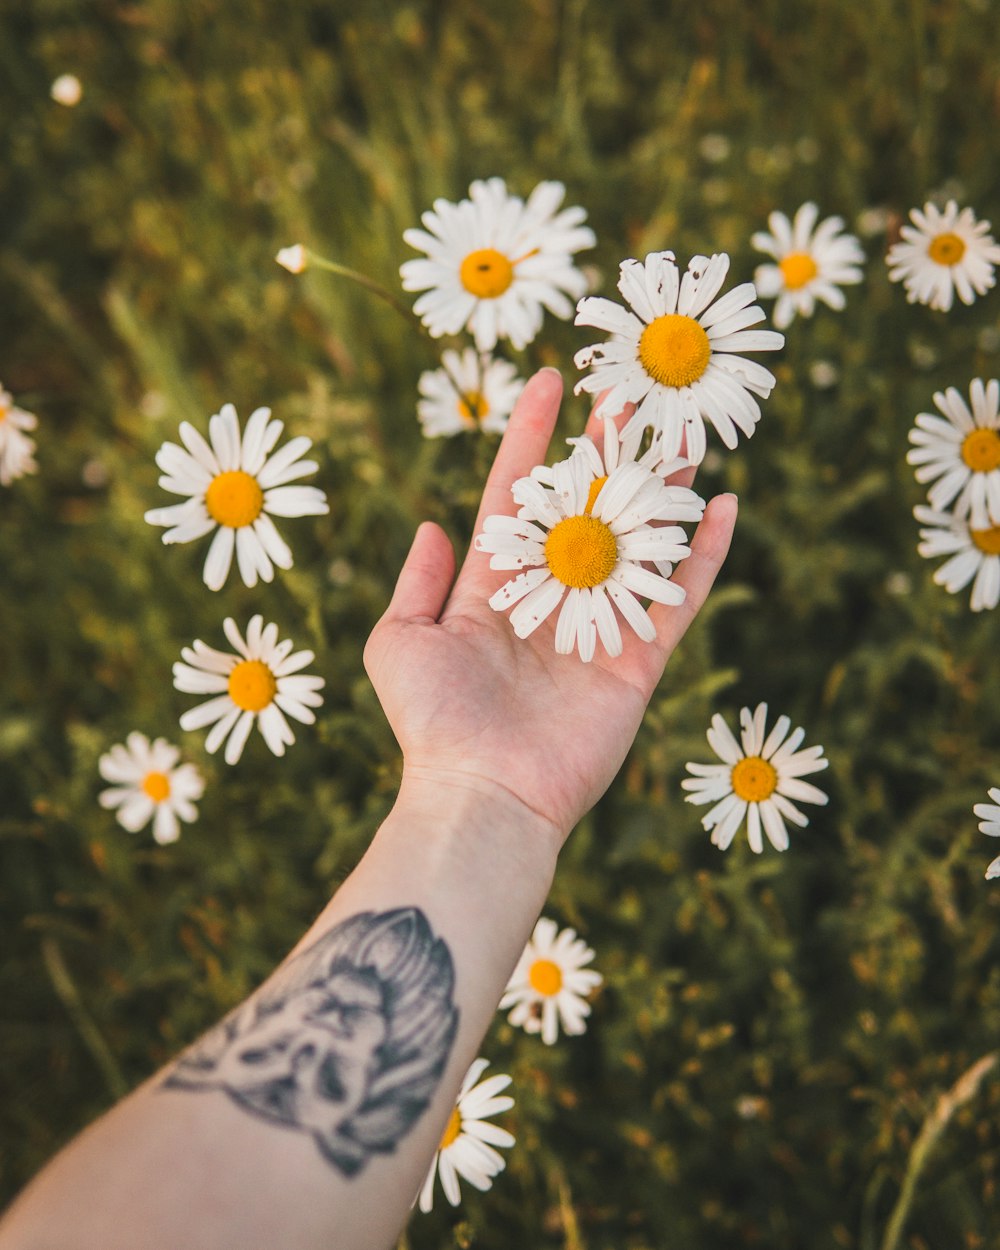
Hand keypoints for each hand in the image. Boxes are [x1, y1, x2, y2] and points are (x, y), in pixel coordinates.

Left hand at [363, 367, 736, 844]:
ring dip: (661, 488)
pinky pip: (680, 597)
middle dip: (607, 451)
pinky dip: (704, 554)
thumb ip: (416, 582)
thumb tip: (434, 526)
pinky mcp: (639, 660)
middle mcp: (551, 598)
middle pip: (586, 507)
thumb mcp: (398, 640)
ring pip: (638, 541)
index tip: (549, 382)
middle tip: (630, 394)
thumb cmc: (432, 722)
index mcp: (495, 586)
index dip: (531, 437)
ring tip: (684, 432)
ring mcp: (599, 627)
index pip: (516, 494)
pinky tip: (725, 504)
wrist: (483, 794)